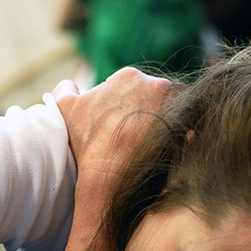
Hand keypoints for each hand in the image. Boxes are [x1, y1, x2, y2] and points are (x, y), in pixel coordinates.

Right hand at [53, 67, 173, 182]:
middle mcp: (158, 84)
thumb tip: (69, 86)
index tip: (116, 122)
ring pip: (168, 109)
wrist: (108, 175)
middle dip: (143, 110)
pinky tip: (160, 147)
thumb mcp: (66, 108)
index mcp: (130, 75)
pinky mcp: (186, 128)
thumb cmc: (88, 141)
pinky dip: (174, 134)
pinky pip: (182, 127)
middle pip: (151, 96)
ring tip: (144, 141)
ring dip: (160, 120)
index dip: (121, 105)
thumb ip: (65, 89)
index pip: (129, 86)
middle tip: (130, 134)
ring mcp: (175, 106)